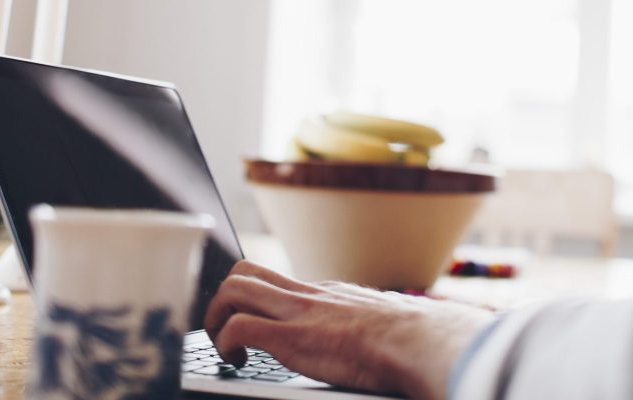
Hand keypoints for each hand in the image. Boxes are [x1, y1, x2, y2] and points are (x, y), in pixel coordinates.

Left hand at [204, 259, 497, 399]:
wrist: (418, 339)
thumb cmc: (409, 338)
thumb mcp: (378, 320)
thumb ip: (364, 322)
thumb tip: (377, 335)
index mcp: (324, 292)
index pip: (274, 279)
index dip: (251, 297)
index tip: (246, 319)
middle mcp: (306, 294)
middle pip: (244, 271)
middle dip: (221, 300)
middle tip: (222, 331)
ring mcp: (297, 312)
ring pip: (233, 289)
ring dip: (214, 317)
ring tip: (223, 347)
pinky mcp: (291, 337)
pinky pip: (238, 327)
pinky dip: (224, 343)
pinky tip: (238, 361)